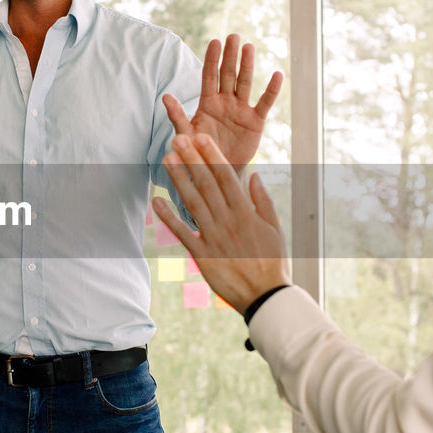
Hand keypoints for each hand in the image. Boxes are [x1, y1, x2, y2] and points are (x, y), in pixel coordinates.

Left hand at [152, 134, 289, 312]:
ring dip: (179, 180)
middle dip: (192, 160)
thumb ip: (263, 201)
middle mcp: (228, 221)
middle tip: (178, 139)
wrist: (265, 296)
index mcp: (246, 212)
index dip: (212, 156)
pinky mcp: (202, 255)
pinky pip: (183, 234)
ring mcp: (214, 237)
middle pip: (207, 185)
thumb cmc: (273, 261)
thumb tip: (254, 176)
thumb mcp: (275, 228)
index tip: (201, 137)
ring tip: (167, 160)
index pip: (226, 177)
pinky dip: (169, 217)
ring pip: (193, 203)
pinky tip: (157, 201)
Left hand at [163, 34, 283, 174]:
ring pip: (245, 83)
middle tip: (233, 36)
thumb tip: (165, 96)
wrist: (218, 171)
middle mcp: (225, 102)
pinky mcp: (255, 121)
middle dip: (230, 56)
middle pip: (228, 75)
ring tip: (249, 47)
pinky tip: (277, 74)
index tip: (214, 41)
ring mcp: (241, 110)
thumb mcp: (186, 134)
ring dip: (247, 66)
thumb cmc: (199, 152)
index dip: (212, 59)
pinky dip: (271, 90)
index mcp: (207, 103)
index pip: (209, 76)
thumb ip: (177, 116)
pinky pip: (264, 103)